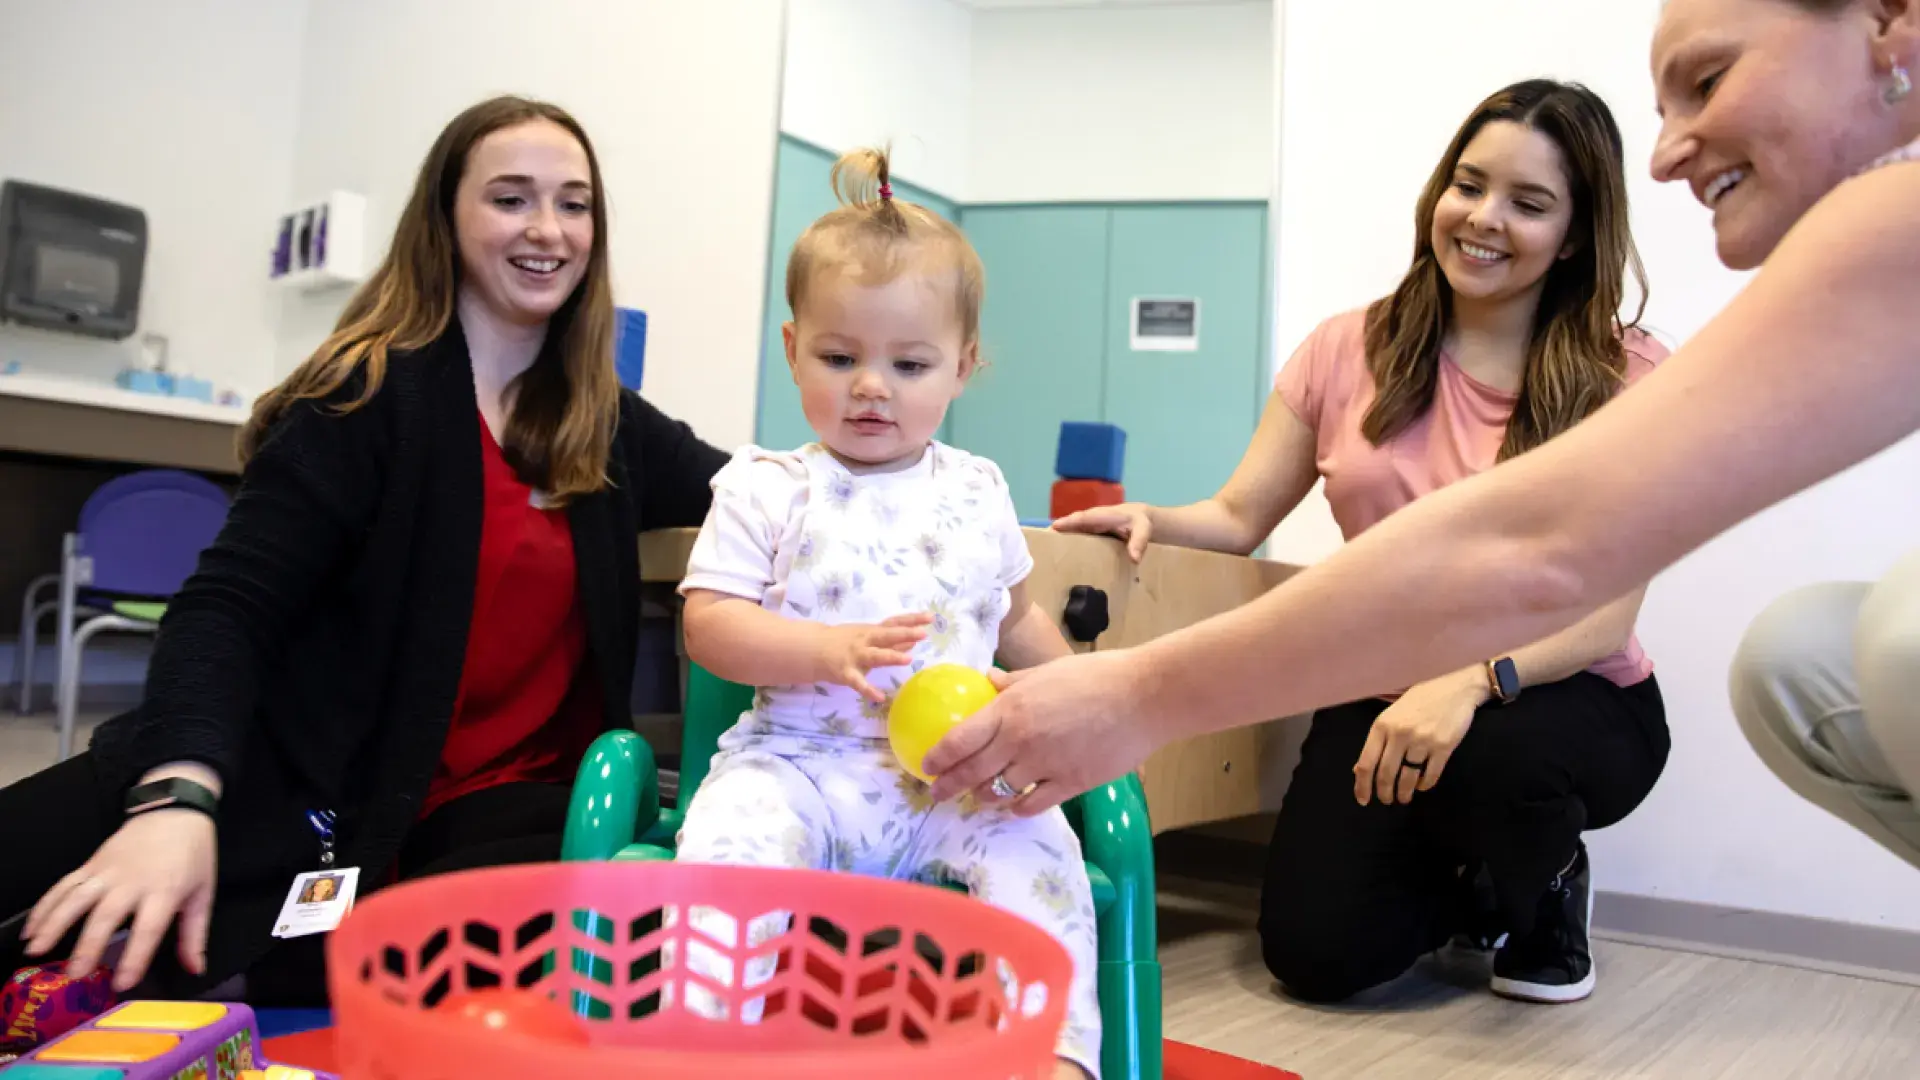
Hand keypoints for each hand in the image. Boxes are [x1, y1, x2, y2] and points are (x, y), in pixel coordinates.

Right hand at [24, 809, 217, 991]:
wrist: (176, 811)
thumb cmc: (193, 855)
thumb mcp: (203, 894)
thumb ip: (195, 935)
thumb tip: (195, 969)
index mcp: (165, 890)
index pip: (149, 927)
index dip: (135, 956)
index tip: (123, 982)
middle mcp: (132, 881)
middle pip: (106, 914)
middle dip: (88, 945)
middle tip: (74, 975)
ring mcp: (107, 871)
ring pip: (76, 898)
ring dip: (54, 924)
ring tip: (37, 951)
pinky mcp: (91, 864)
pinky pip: (63, 885)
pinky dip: (45, 906)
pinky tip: (31, 929)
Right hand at [813, 613, 933, 702]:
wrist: (813, 648)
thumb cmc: (846, 641)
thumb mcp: (869, 636)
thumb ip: (892, 639)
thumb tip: (915, 638)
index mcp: (872, 631)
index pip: (895, 622)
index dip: (912, 620)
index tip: (931, 617)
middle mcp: (865, 640)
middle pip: (887, 635)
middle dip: (905, 633)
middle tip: (923, 634)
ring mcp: (855, 656)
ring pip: (875, 655)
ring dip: (891, 656)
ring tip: (908, 660)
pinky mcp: (846, 673)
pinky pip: (858, 682)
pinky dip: (868, 690)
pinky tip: (880, 698)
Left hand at [922, 649, 1158, 812]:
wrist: (1143, 696)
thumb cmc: (1096, 675)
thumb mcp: (1047, 671)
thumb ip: (1013, 682)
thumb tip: (989, 679)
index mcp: (1011, 709)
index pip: (960, 739)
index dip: (938, 757)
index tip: (926, 766)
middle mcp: (1020, 741)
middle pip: (972, 771)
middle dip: (948, 786)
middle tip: (936, 793)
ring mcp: (1045, 765)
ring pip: (1000, 792)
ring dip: (984, 797)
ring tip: (977, 798)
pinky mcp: (1070, 784)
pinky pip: (1033, 804)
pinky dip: (1018, 809)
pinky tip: (1014, 807)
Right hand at [1052, 503, 1152, 561]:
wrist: (1144, 520)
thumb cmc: (1142, 523)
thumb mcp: (1144, 530)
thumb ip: (1139, 542)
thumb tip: (1133, 558)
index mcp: (1102, 516)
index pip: (1081, 519)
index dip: (1066, 523)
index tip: (1052, 530)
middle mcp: (1092, 519)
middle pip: (1071, 524)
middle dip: (1056, 531)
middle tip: (1039, 544)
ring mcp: (1091, 526)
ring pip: (1072, 530)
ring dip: (1059, 537)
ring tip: (1044, 551)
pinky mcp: (1091, 533)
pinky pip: (1077, 535)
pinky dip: (1067, 541)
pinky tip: (1060, 555)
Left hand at [1352, 668, 1488, 805]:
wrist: (1456, 689)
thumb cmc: (1420, 701)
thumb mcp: (1392, 714)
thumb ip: (1378, 740)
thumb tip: (1360, 770)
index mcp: (1382, 725)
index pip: (1366, 763)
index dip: (1362, 786)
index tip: (1362, 800)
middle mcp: (1400, 734)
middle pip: (1386, 775)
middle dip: (1385, 794)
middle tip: (1387, 800)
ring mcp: (1423, 741)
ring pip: (1408, 778)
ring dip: (1404, 793)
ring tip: (1404, 797)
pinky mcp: (1444, 747)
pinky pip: (1431, 775)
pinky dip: (1425, 785)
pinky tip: (1422, 786)